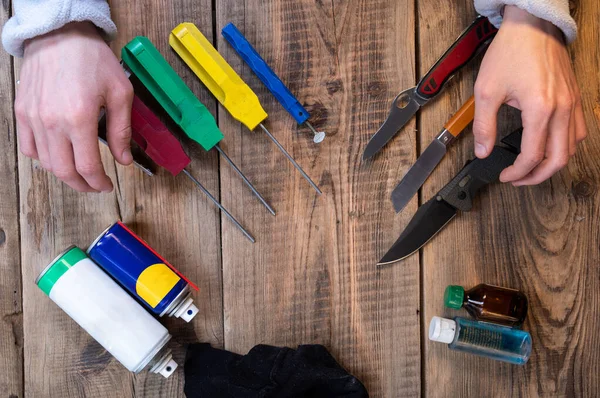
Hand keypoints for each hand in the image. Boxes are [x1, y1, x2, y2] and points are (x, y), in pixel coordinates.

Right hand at [15, 21, 132, 191]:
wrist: (61, 35)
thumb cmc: (92, 60)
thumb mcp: (120, 93)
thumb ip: (122, 131)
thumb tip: (124, 160)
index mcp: (79, 118)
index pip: (88, 167)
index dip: (99, 182)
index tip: (108, 186)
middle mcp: (52, 122)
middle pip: (65, 171)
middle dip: (83, 185)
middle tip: (95, 186)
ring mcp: (34, 118)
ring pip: (47, 163)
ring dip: (65, 174)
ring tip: (81, 174)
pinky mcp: (23, 112)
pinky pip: (29, 148)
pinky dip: (44, 159)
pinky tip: (59, 156)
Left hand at [473, 5, 585, 185]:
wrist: (531, 26)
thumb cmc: (511, 52)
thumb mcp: (486, 90)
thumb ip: (483, 125)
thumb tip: (482, 151)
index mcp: (540, 110)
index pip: (532, 156)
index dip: (517, 172)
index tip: (505, 176)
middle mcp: (562, 109)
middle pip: (558, 159)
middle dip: (537, 176)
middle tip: (519, 179)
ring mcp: (572, 103)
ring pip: (572, 147)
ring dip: (553, 163)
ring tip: (532, 168)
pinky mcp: (575, 97)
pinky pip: (577, 130)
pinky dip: (565, 146)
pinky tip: (549, 146)